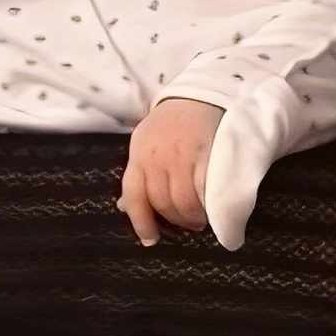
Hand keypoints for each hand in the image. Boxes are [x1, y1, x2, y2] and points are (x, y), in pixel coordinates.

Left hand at [120, 98, 225, 246]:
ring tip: (199, 221)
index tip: (150, 240)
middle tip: (186, 228)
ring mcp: (182, 156)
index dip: (141, 223)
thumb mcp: (145, 144)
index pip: (134, 196)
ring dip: (192, 217)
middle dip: (174, 221)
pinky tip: (211, 209)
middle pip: (162, 202)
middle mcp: (157, 157)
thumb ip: (138, 174)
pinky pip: (204, 190)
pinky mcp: (206, 155)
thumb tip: (124, 208)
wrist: (200, 95)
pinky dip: (207, 205)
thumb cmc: (171, 124)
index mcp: (139, 155)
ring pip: (183, 201)